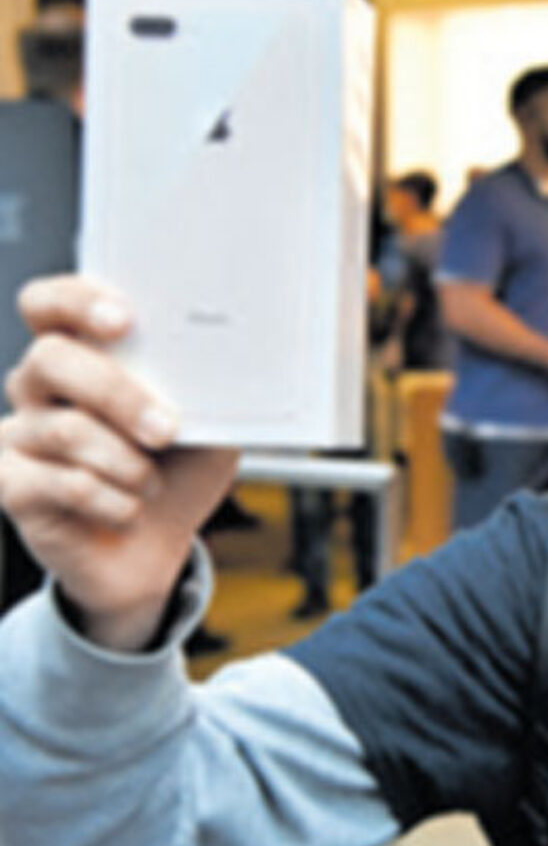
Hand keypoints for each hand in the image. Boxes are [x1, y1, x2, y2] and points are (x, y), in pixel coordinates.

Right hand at [0, 276, 238, 650]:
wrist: (158, 545)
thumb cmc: (179, 470)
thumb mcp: (210, 426)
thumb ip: (208, 392)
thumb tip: (228, 366)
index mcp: (84, 354)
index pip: (50, 304)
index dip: (76, 300)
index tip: (123, 318)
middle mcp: (40, 387)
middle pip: (52, 359)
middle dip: (118, 393)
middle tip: (166, 427)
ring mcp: (21, 434)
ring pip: (67, 429)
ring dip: (128, 462)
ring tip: (154, 482)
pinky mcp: (12, 484)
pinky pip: (62, 484)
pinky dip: (114, 501)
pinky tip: (131, 510)